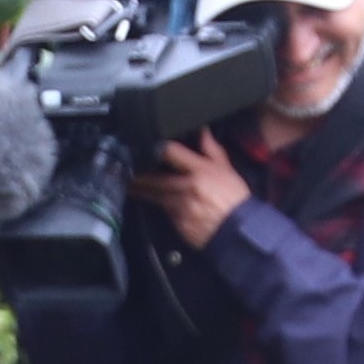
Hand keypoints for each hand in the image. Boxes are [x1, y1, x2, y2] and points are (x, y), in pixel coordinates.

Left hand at [139, 135, 246, 249]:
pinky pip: (164, 212)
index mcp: (200, 171)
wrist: (239, 231)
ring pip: (154, 196)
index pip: (172, 153)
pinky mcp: (178, 223)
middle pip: (155, 178)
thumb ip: (212, 150)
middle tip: (124, 170)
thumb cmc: (235, 199)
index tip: (143, 147)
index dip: (157, 149)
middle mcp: (187, 187)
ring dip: (141, 191)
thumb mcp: (227, 170)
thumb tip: (203, 132)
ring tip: (129, 184)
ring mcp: (180, 207)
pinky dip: (158, 206)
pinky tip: (151, 201)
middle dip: (138, 175)